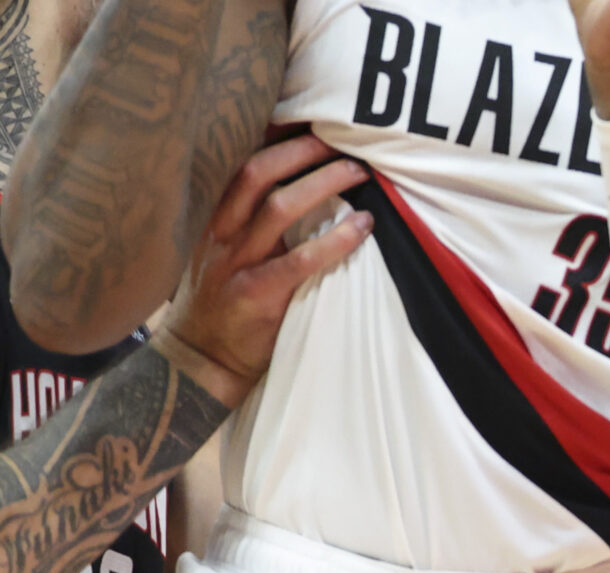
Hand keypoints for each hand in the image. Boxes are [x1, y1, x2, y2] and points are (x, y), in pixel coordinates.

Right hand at [161, 137, 373, 408]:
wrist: (200, 360)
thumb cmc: (222, 308)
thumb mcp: (223, 257)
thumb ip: (248, 229)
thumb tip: (298, 196)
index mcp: (211, 221)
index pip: (238, 166)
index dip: (273, 142)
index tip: (307, 126)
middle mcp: (219, 234)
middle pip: (256, 174)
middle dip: (299, 152)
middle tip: (338, 143)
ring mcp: (236, 263)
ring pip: (279, 208)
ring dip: (322, 185)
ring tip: (357, 175)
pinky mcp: (256, 294)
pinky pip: (300, 260)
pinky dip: (334, 241)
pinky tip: (361, 228)